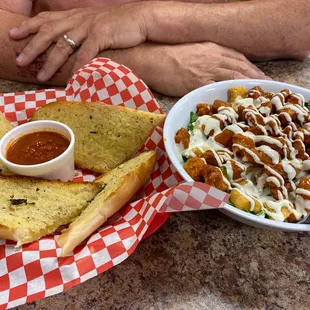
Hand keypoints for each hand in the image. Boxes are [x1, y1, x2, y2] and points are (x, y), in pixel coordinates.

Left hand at [9, 3, 147, 81]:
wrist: (140, 18)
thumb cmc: (118, 24)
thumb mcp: (96, 24)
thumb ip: (82, 32)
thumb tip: (73, 46)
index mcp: (75, 16)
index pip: (46, 18)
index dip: (28, 26)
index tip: (14, 35)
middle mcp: (78, 19)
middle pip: (48, 32)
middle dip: (31, 46)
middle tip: (19, 59)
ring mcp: (88, 26)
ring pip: (63, 45)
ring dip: (50, 62)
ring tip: (40, 76)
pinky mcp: (101, 35)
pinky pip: (85, 53)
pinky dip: (77, 67)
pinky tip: (71, 78)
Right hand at [129, 42, 270, 96]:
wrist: (152, 59)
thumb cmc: (169, 56)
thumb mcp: (193, 51)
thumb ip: (208, 58)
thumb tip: (217, 69)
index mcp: (212, 49)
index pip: (238, 58)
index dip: (251, 68)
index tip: (259, 76)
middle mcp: (213, 57)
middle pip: (240, 67)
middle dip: (255, 77)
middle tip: (266, 88)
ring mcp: (206, 70)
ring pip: (233, 77)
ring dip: (248, 86)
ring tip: (257, 96)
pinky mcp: (197, 83)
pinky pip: (217, 89)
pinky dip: (229, 95)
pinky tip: (237, 102)